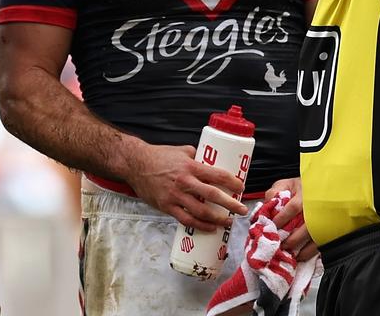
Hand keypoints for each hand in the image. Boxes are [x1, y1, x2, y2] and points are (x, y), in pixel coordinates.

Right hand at [123, 141, 246, 231]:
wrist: (136, 164)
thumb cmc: (159, 156)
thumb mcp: (182, 151)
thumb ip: (197, 157)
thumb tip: (212, 162)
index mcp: (190, 166)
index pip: (217, 174)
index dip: (232, 182)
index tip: (241, 187)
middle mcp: (184, 182)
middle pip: (213, 195)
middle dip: (231, 204)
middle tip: (243, 210)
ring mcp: (175, 196)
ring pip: (201, 212)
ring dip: (217, 219)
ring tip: (228, 222)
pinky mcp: (167, 206)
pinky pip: (186, 219)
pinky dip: (200, 226)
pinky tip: (210, 228)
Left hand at [265, 177, 318, 261]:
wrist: (323, 188)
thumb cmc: (302, 187)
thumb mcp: (287, 184)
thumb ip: (274, 192)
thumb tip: (266, 206)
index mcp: (305, 194)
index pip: (293, 207)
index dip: (282, 218)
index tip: (273, 227)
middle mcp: (317, 208)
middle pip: (306, 227)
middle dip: (291, 238)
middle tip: (280, 244)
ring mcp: (325, 220)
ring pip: (315, 238)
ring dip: (301, 248)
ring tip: (288, 252)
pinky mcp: (329, 230)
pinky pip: (321, 244)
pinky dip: (310, 252)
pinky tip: (300, 255)